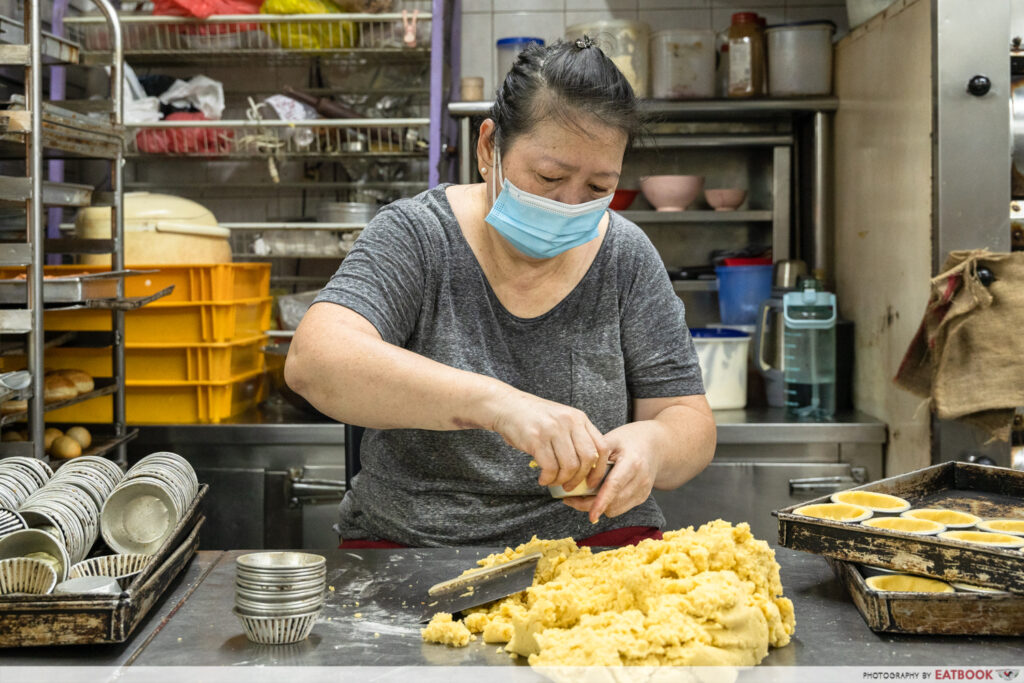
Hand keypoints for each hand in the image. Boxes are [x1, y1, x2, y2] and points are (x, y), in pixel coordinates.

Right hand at [490, 388, 608, 489]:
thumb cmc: (534, 418)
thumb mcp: (561, 419)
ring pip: (569, 466)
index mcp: (579, 418)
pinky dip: (548, 479)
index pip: (601, 447)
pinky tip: (543, 479)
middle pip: (587, 459)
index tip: (592, 482)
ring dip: (561, 480)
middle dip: (580, 478)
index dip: (600, 469)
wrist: (507, 406)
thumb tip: (588, 467)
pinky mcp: (537, 439)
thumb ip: (576, 437)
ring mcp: (553, 429)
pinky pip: (550, 468)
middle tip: (569, 486)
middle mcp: (569, 422)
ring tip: (553, 481)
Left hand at [561, 422, 658, 523]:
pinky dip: (607, 504)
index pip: (615, 486)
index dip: (601, 501)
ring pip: (615, 509)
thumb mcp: (611, 439)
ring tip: (581, 495)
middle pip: (613, 503)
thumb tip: (578, 474)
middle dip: (589, 505)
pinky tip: (597, 493)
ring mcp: (643, 491)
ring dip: (597, 506)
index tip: (591, 515)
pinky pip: (620, 508)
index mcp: (632, 463)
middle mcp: (641, 480)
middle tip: (569, 499)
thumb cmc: (628, 440)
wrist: (655, 445)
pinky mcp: (642, 497)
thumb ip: (596, 456)